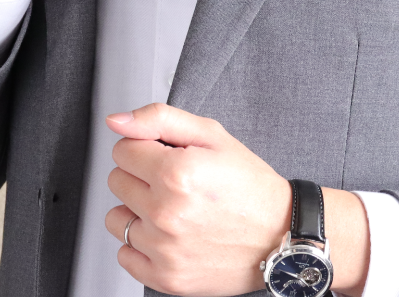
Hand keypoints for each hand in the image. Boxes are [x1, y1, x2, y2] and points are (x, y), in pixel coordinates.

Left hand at [104, 104, 371, 295]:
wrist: (282, 236)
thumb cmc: (251, 187)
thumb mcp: (212, 136)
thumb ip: (159, 119)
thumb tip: (116, 121)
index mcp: (175, 173)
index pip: (122, 150)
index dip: (145, 149)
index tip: (166, 157)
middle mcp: (165, 213)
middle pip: (117, 181)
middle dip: (141, 176)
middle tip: (175, 183)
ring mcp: (163, 249)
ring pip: (116, 218)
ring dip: (137, 211)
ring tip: (172, 210)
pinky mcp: (166, 278)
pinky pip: (124, 254)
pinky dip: (141, 245)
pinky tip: (169, 235)